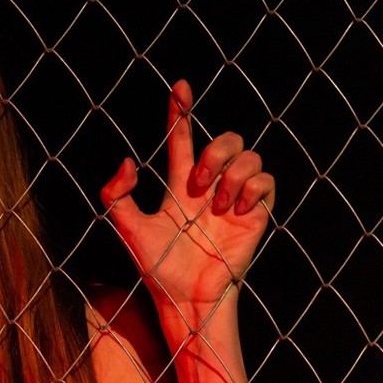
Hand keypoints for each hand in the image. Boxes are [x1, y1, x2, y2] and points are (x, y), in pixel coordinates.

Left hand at [100, 80, 274, 317]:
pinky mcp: (255, 216)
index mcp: (180, 184)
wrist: (184, 296)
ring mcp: (234, 199)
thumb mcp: (126, 226)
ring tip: (215, 205)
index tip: (181, 86)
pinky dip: (252, 189)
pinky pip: (267, 182)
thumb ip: (115, 193)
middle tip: (197, 183)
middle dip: (214, 151)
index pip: (183, 138)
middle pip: (226, 139)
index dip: (182, 111)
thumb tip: (128, 161)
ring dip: (231, 174)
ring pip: (250, 156)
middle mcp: (210, 186)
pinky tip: (235, 209)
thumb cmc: (156, 265)